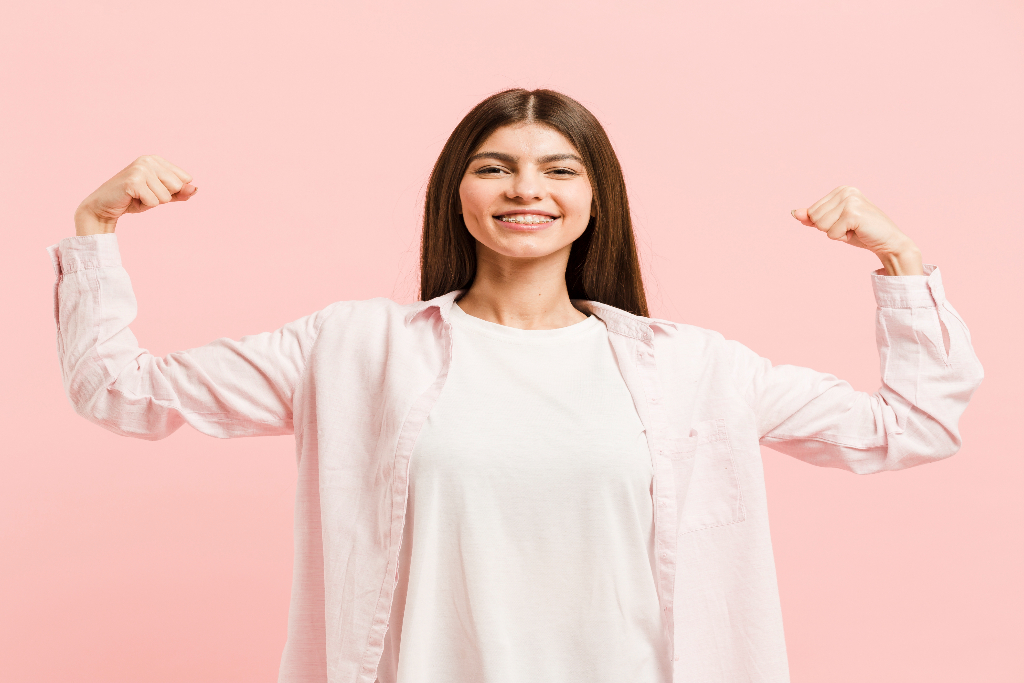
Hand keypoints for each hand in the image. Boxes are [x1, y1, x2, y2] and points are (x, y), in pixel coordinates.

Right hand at [74, 155, 196, 235]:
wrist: (104, 206)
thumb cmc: (134, 200)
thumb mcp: (161, 196)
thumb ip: (180, 193)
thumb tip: (196, 188)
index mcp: (156, 159)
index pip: (186, 179)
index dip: (172, 191)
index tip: (154, 189)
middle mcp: (148, 160)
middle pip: (177, 187)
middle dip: (163, 197)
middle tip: (144, 194)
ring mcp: (140, 169)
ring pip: (166, 196)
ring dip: (153, 202)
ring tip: (137, 196)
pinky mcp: (133, 181)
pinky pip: (155, 202)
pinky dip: (145, 206)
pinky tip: (131, 199)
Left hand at [791, 186, 923, 274]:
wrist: (888, 242)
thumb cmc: (861, 233)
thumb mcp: (833, 224)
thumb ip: (813, 218)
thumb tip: (795, 213)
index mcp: (841, 190)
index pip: (812, 211)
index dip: (825, 224)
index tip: (845, 224)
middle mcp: (846, 191)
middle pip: (814, 218)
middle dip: (829, 229)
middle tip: (850, 228)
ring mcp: (850, 200)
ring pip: (821, 225)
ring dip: (836, 234)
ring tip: (854, 230)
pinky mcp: (853, 212)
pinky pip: (831, 233)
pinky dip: (842, 238)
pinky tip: (857, 232)